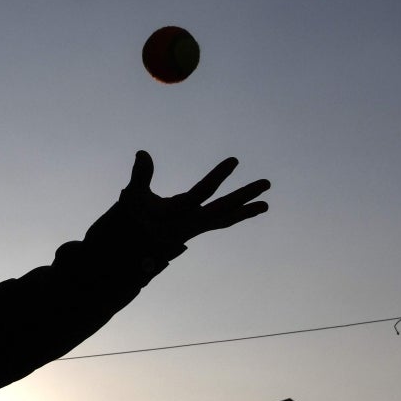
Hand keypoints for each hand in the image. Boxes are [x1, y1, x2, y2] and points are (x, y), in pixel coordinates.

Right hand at [123, 151, 268, 245]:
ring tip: (266, 204)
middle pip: (224, 209)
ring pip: (226, 219)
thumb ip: (140, 175)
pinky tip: (248, 209)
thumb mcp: (133, 195)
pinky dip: (236, 216)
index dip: (218, 176)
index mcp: (177, 213)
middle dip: (245, 195)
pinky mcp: (198, 228)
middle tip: (266, 183)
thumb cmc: (134, 217)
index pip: (203, 192)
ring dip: (246, 211)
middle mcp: (191, 223)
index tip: (235, 161)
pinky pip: (222, 222)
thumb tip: (143, 153)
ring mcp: (196, 228)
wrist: (134, 247)